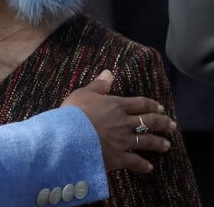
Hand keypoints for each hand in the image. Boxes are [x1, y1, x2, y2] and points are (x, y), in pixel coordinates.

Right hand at [61, 70, 175, 172]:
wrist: (68, 136)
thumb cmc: (74, 112)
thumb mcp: (83, 93)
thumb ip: (98, 85)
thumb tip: (109, 73)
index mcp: (116, 105)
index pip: (140, 104)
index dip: (151, 105)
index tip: (161, 108)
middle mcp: (124, 122)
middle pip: (148, 122)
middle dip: (162, 123)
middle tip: (172, 125)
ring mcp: (123, 141)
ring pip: (146, 141)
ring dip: (157, 143)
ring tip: (167, 145)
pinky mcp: (118, 157)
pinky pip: (134, 161)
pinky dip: (143, 164)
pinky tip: (149, 167)